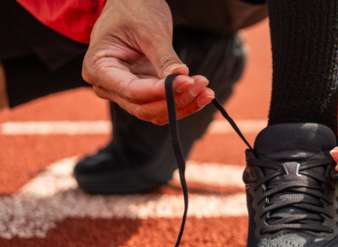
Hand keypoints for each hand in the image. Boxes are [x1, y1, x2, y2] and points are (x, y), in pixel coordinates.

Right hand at [82, 0, 213, 123]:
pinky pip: (163, 104)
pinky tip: (203, 92)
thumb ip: (164, 58)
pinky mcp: (144, 91)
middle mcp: (108, 86)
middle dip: (175, 100)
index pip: (132, 90)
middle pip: (143, 107)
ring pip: (155, 112)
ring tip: (206, 90)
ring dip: (183, 104)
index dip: (160, 91)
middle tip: (201, 85)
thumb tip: (182, 78)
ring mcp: (125, 91)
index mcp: (98, 68)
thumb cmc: (134, 10)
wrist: (133, 3)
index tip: (187, 82)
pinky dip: (183, 101)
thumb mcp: (150, 31)